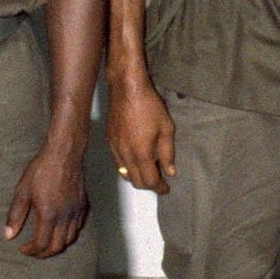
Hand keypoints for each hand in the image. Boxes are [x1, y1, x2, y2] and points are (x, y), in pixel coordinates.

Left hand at [5, 141, 89, 256]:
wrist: (64, 153)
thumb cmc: (42, 169)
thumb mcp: (23, 191)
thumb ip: (16, 215)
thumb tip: (9, 235)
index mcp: (49, 214)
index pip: (41, 244)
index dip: (31, 251)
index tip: (22, 248)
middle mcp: (65, 216)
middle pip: (58, 246)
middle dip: (44, 253)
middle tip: (33, 251)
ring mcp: (76, 211)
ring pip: (70, 239)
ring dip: (57, 245)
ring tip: (46, 243)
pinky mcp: (83, 205)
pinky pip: (78, 227)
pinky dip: (69, 234)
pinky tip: (60, 230)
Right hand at [107, 77, 176, 192]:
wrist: (127, 89)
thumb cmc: (149, 106)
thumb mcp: (166, 129)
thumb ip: (168, 154)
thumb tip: (170, 172)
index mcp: (141, 154)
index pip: (150, 181)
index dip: (160, 188)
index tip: (166, 188)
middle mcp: (125, 155)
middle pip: (136, 182)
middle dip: (149, 185)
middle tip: (159, 181)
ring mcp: (115, 149)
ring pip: (125, 174)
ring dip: (137, 177)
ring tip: (148, 171)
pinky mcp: (109, 141)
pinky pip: (118, 163)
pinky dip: (128, 167)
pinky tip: (136, 159)